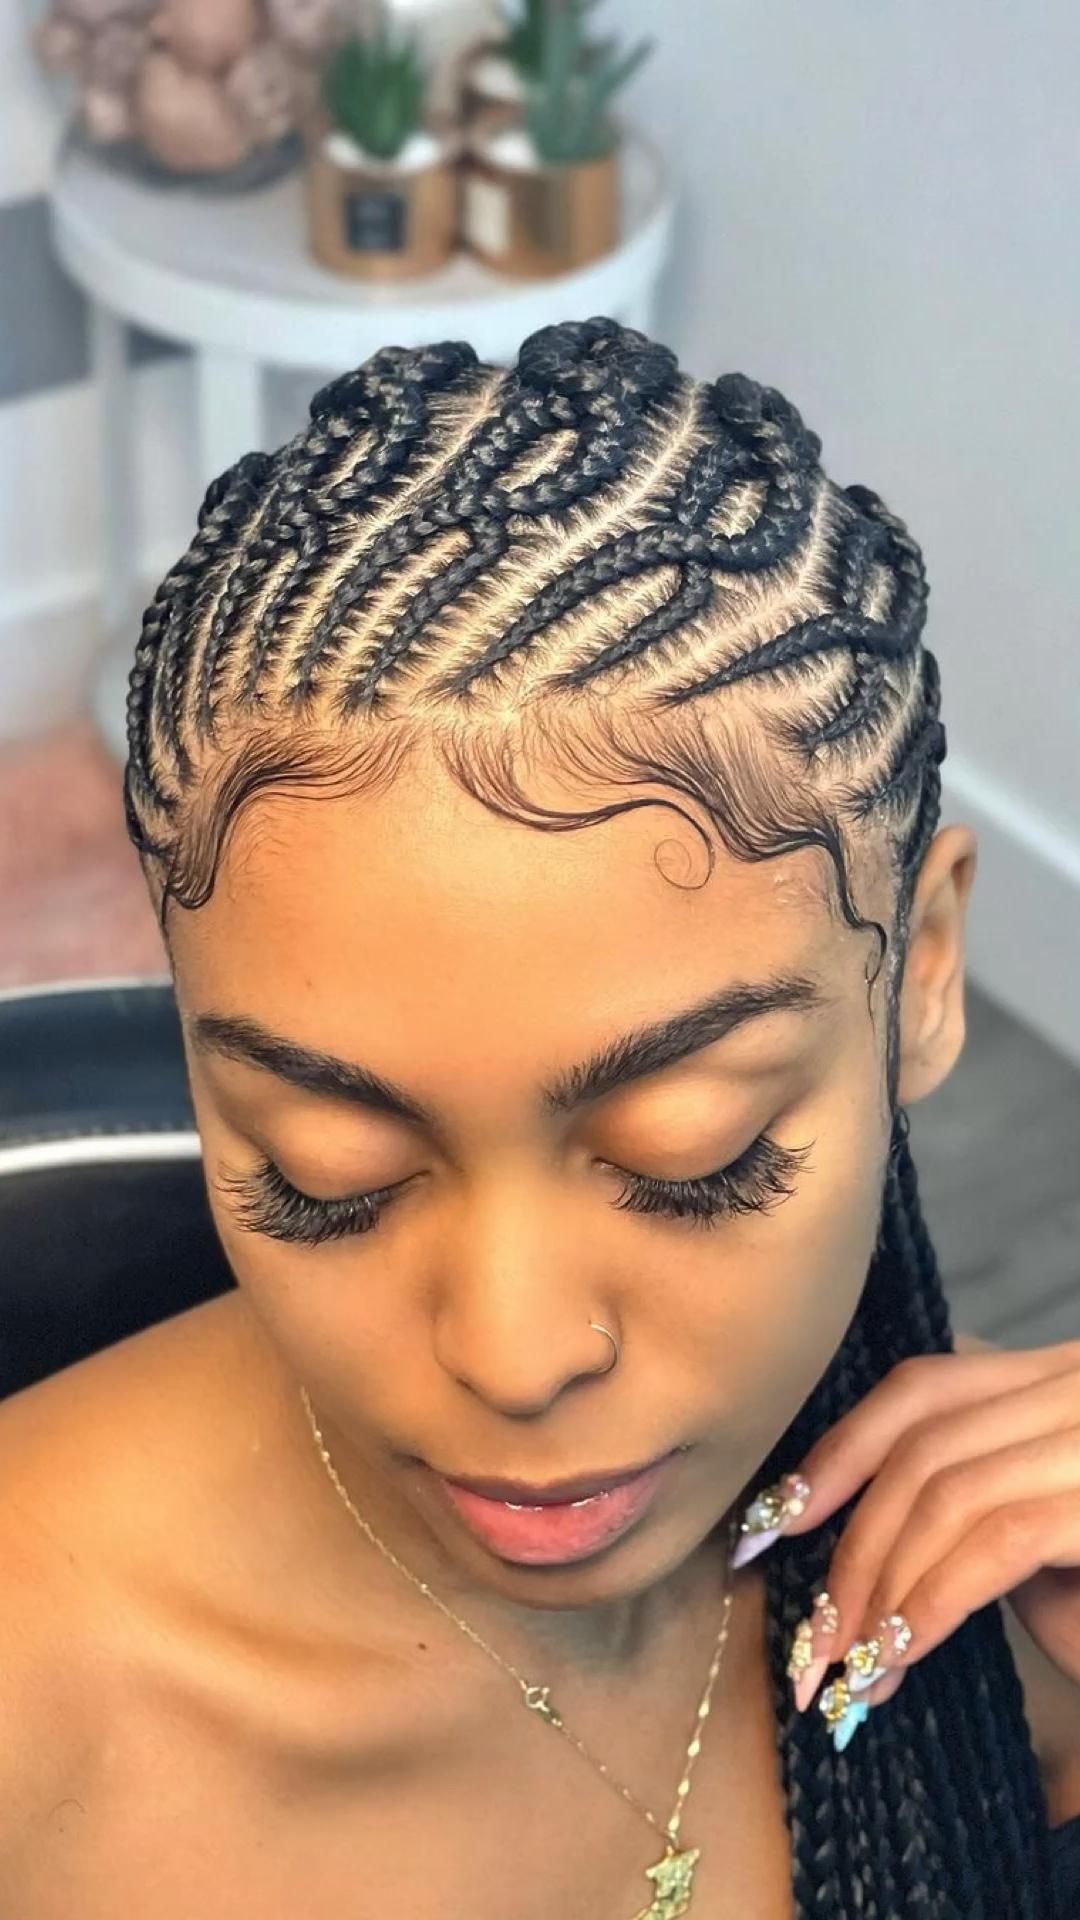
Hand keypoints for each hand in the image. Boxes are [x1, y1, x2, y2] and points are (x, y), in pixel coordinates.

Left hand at [734, 1337, 1079, 1746]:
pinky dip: (930, 1604)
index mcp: (1061, 1379)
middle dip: (846, 1545)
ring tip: (845, 1670)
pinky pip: (995, 1542)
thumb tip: (871, 1557)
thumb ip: (984, 1520)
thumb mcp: (1059, 1544)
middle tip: (807, 1641)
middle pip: (922, 1444)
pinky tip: (899, 1659)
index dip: (835, 1453)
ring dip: (878, 1587)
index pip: (920, 1390)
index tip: (772, 1524)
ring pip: (947, 1490)